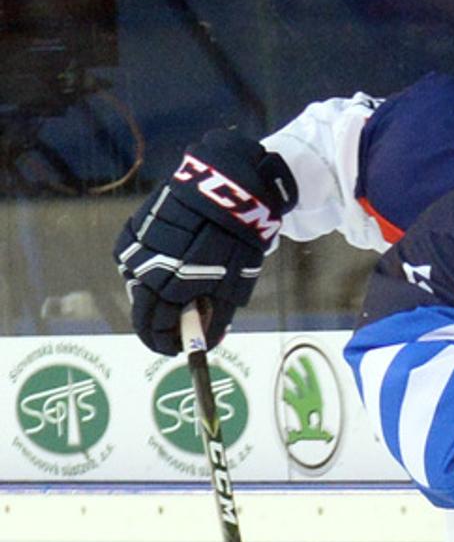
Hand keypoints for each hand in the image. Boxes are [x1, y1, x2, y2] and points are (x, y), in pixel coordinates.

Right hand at [113, 128, 297, 353]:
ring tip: (184, 291)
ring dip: (156, 295)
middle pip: (143, 309)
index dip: (166, 343)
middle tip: (182, 326)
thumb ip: (215, 320)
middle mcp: (140, 270)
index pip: (153, 330)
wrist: (223, 192)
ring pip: (139, 284)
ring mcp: (133, 248)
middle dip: (160, 323)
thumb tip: (205, 343)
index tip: (178, 349)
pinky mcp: (133, 228)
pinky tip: (174, 265)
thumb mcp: (233, 288)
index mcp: (164, 289)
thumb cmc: (233, 243)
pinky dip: (152, 270)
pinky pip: (137, 260)